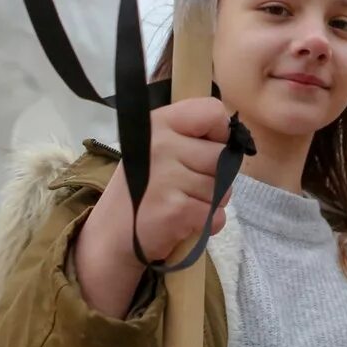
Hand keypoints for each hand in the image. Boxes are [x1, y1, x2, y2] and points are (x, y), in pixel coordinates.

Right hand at [131, 96, 234, 261]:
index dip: (220, 133)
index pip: (213, 111)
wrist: (112, 235)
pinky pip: (216, 215)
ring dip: (210, 202)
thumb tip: (234, 138)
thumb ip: (191, 136)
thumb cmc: (144, 188)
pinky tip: (182, 221)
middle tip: (187, 186)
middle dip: (216, 176)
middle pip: (222, 156)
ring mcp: (167, 177)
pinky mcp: (175, 209)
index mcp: (160, 122)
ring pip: (223, 188)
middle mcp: (161, 144)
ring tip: (181, 203)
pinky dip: (206, 224)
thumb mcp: (159, 147)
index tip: (206, 148)